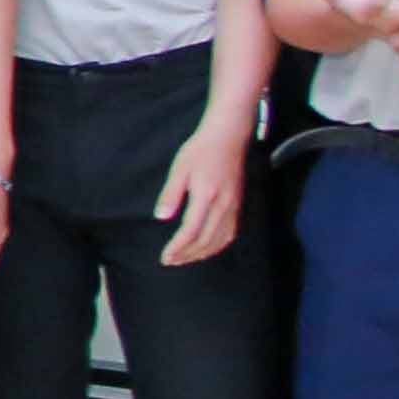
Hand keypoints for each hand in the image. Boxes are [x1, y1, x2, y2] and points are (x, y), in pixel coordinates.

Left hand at [153, 121, 247, 264]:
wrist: (228, 137)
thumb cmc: (200, 150)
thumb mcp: (179, 168)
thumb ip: (171, 194)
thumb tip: (161, 216)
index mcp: (207, 196)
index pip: (191, 231)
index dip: (177, 247)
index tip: (164, 257)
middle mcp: (223, 205)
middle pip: (205, 240)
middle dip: (187, 255)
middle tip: (170, 261)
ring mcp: (233, 207)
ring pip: (219, 241)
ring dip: (201, 254)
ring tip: (184, 259)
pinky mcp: (238, 206)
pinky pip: (229, 234)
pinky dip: (216, 246)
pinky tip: (205, 249)